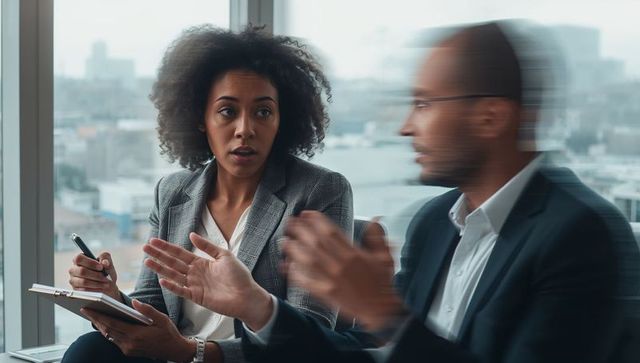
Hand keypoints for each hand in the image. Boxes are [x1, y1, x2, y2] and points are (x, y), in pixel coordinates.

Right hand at [68, 252, 120, 301]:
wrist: (107, 285)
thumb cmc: (106, 273)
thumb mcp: (108, 263)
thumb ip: (106, 258)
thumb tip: (104, 262)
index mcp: (80, 260)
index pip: (79, 258)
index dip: (90, 263)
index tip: (101, 267)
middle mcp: (74, 269)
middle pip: (81, 271)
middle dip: (96, 275)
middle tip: (105, 277)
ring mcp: (73, 280)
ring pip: (83, 281)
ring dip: (97, 283)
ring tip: (106, 283)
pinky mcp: (76, 289)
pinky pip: (84, 290)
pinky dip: (94, 288)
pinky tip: (101, 288)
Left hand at [81, 299, 196, 361]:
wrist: (174, 350)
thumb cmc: (169, 333)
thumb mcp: (162, 318)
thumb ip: (147, 310)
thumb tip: (134, 301)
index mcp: (136, 334)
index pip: (112, 323)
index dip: (98, 316)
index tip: (88, 308)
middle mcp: (129, 343)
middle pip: (107, 330)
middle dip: (96, 319)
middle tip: (86, 309)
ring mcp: (128, 349)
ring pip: (109, 336)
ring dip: (101, 325)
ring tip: (93, 315)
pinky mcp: (128, 351)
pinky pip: (114, 340)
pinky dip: (108, 331)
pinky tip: (106, 324)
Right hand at [143, 233, 273, 329]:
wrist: (247, 296)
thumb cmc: (239, 275)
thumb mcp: (224, 255)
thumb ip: (207, 246)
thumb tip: (191, 234)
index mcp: (201, 262)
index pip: (179, 253)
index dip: (166, 247)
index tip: (154, 240)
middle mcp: (195, 273)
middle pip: (173, 262)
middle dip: (159, 255)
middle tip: (145, 247)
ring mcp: (194, 285)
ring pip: (173, 275)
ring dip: (160, 268)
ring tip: (147, 261)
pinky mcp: (196, 297)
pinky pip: (181, 290)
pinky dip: (172, 286)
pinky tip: (162, 280)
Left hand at [282, 211, 404, 330]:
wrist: (381, 311)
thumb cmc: (382, 283)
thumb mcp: (384, 257)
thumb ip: (377, 237)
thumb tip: (375, 219)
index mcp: (354, 254)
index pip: (331, 232)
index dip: (316, 221)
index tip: (306, 214)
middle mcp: (341, 265)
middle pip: (316, 243)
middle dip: (300, 230)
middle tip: (290, 222)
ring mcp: (332, 280)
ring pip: (308, 261)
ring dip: (294, 249)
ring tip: (283, 240)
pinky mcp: (326, 294)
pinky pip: (306, 282)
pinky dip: (295, 274)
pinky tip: (286, 266)